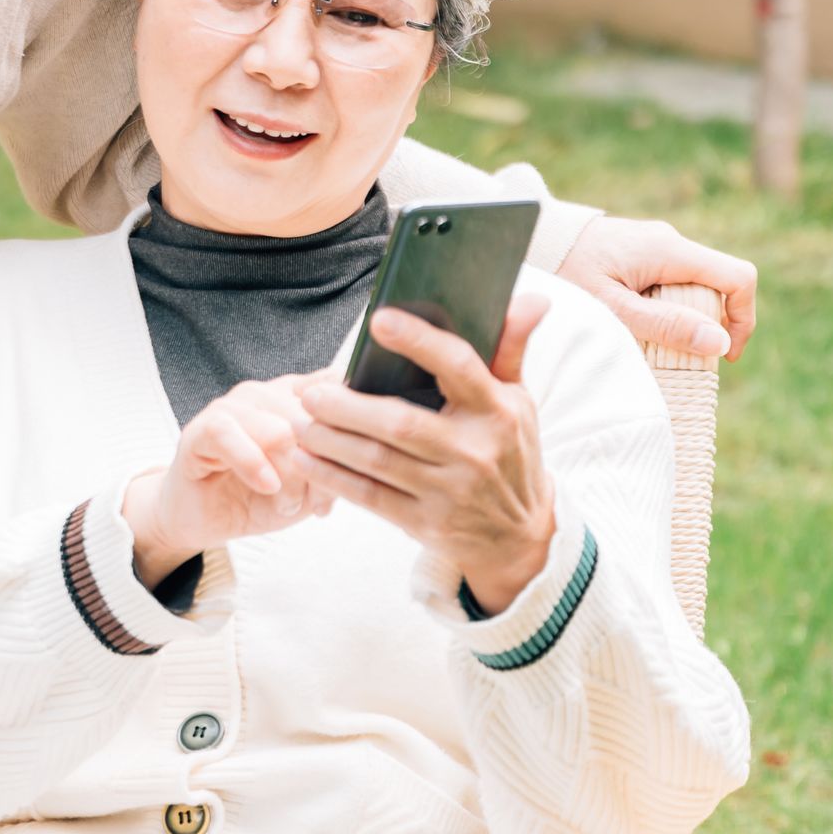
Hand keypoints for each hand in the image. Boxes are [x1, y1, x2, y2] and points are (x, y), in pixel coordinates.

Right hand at [123, 375, 337, 590]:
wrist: (207, 519)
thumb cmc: (260, 497)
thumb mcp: (311, 485)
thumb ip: (335, 463)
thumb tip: (360, 454)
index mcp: (294, 397)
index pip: (333, 388)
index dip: (349, 428)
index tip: (355, 469)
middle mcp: (265, 393)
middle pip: (311, 415)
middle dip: (320, 465)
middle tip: (318, 501)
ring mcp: (232, 406)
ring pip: (278, 428)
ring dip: (289, 475)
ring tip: (288, 504)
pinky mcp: (201, 427)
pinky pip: (229, 434)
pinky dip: (253, 464)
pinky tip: (265, 487)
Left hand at [296, 295, 554, 614]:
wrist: (517, 536)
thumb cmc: (509, 452)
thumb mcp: (518, 401)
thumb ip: (510, 348)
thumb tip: (533, 298)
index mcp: (497, 410)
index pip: (459, 367)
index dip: (419, 342)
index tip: (379, 320)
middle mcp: (476, 451)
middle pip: (400, 423)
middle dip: (346, 407)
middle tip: (308, 392)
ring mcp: (451, 492)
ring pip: (378, 461)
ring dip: (329, 441)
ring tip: (298, 423)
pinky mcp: (428, 524)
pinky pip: (370, 498)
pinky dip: (333, 478)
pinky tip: (305, 460)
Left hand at [558, 215, 755, 360]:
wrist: (529, 239)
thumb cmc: (565, 273)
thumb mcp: (613, 309)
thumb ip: (665, 324)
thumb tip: (719, 342)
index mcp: (670, 250)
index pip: (739, 277)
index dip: (744, 319)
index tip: (724, 354)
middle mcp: (670, 241)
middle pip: (719, 285)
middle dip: (709, 324)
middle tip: (675, 353)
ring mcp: (657, 245)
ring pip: (695, 286)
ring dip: (684, 318)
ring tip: (646, 339)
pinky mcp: (643, 252)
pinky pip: (673, 282)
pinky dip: (666, 308)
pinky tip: (634, 323)